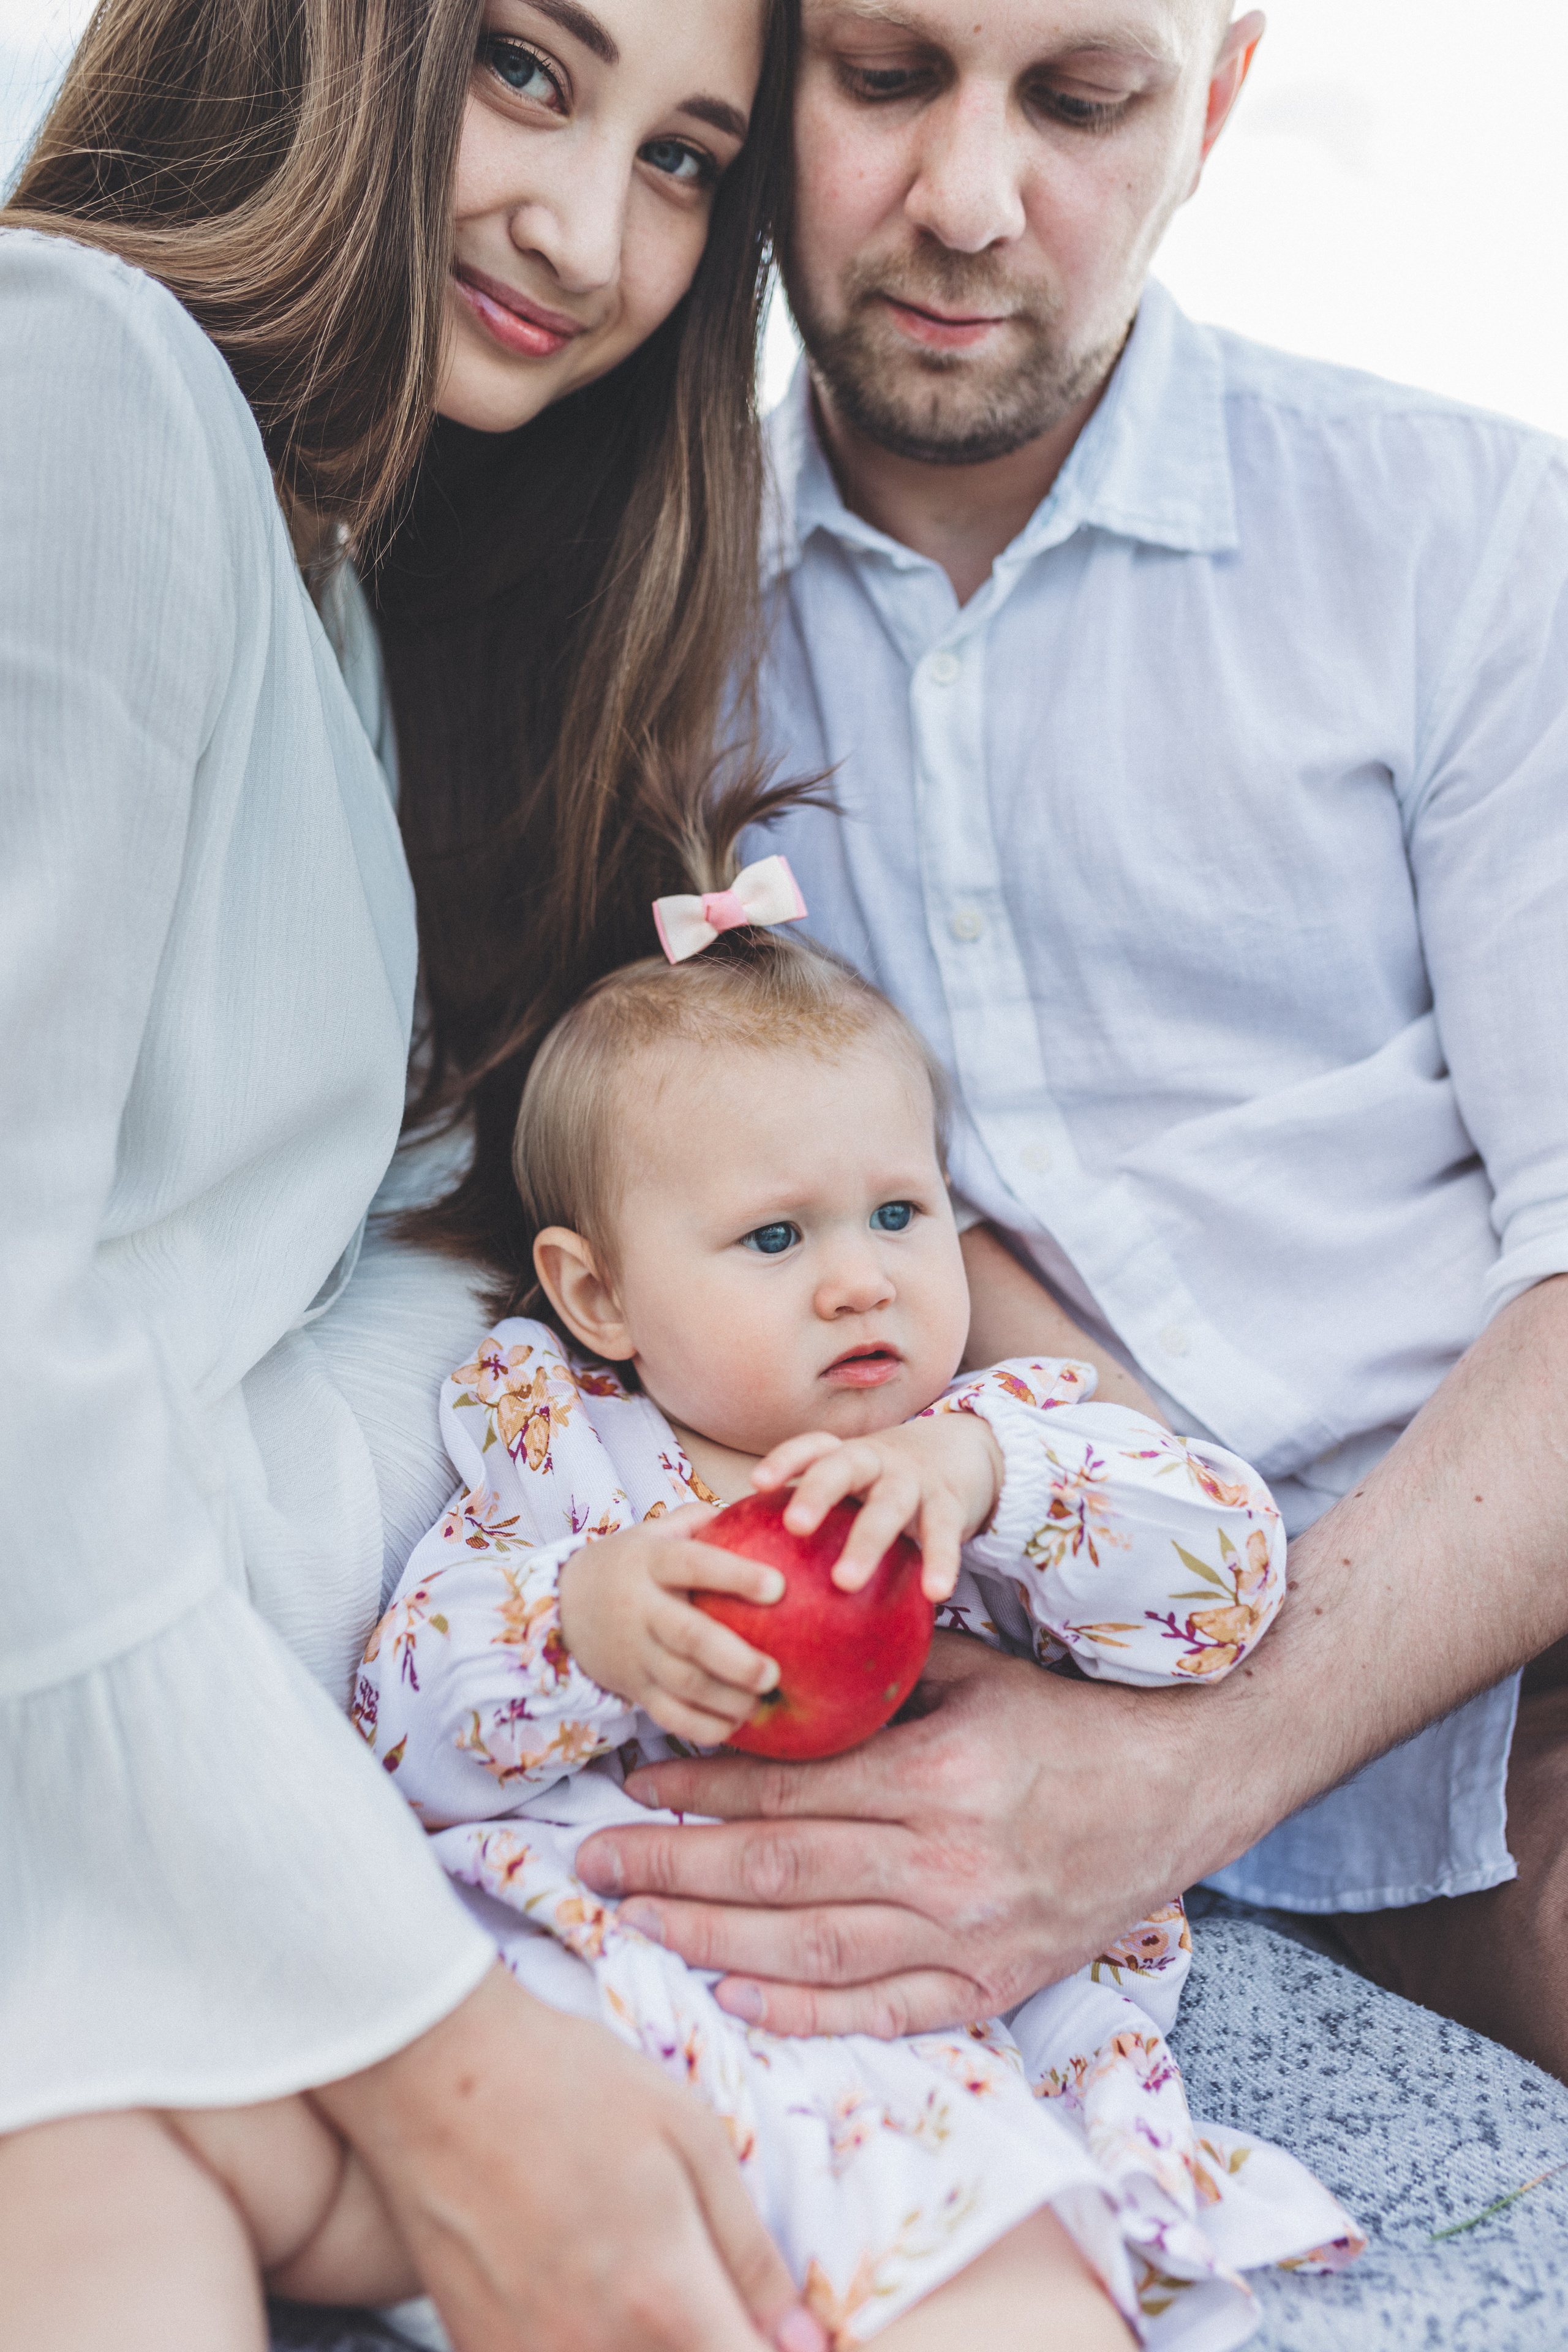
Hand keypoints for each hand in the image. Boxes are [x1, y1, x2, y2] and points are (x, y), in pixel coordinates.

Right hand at [315, 1963, 825, 2351]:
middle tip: (711, 2298)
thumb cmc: (567, 2084)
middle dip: (713, 2341)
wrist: (433, 2071)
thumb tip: (803, 2337)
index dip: (780, 2351)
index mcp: (662, 2299)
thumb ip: (749, 2251)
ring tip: (647, 2291)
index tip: (781, 2330)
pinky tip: (592, 2300)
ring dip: (653, 2346)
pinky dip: (592, 2347)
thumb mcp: (689, 2136)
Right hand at [559, 1502, 783, 1745]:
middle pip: (689, 1637)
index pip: (693, 1565)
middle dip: (735, 1660)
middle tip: (774, 1672)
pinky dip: (703, 1727)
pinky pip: (669, 1716)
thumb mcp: (654, 1533)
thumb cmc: (631, 1565)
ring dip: (726, 1699)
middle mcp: (641, 1609)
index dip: (735, 1575)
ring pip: (683, 1684)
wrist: (563, 1607)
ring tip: (762, 1700)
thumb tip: (765, 1501)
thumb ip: (701, 1520)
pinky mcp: (633, 1688)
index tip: (779, 1586)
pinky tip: (735, 1725)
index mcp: (650, 1562)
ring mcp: (635, 1653)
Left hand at [576, 1633, 1225, 2037]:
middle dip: (670, 1871)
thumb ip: (885, 1680)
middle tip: (592, 1865)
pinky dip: (803, 2012)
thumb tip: (782, 1665)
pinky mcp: (994, 1987)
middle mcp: (944, 1867)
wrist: (1187, 1790)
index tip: (634, 1788)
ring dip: (708, 1941)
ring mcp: (968, 1938)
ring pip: (809, 1950)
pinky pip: (882, 2012)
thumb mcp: (980, 1676)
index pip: (785, 1797)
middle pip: (775, 1877)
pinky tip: (733, 1997)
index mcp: (936, 1780)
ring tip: (634, 1924)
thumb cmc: (1076, 1724)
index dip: (698, 1795)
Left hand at [751, 1416, 1002, 1600]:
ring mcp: (913, 1480)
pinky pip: (944, 1533)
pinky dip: (940, 1562)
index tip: (757, 1484)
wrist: (963, 1453)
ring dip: (867, 1541)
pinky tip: (935, 1594)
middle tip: (795, 1525)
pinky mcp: (950, 1503)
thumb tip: (759, 1574)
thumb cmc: (884, 1485)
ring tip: (846, 1581)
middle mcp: (876, 1461)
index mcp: (846, 1456)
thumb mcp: (854, 1486)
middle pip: (842, 1467)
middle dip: (817, 1492)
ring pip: (889, 1505)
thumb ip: (817, 1517)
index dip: (785, 1461)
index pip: (812, 1448)